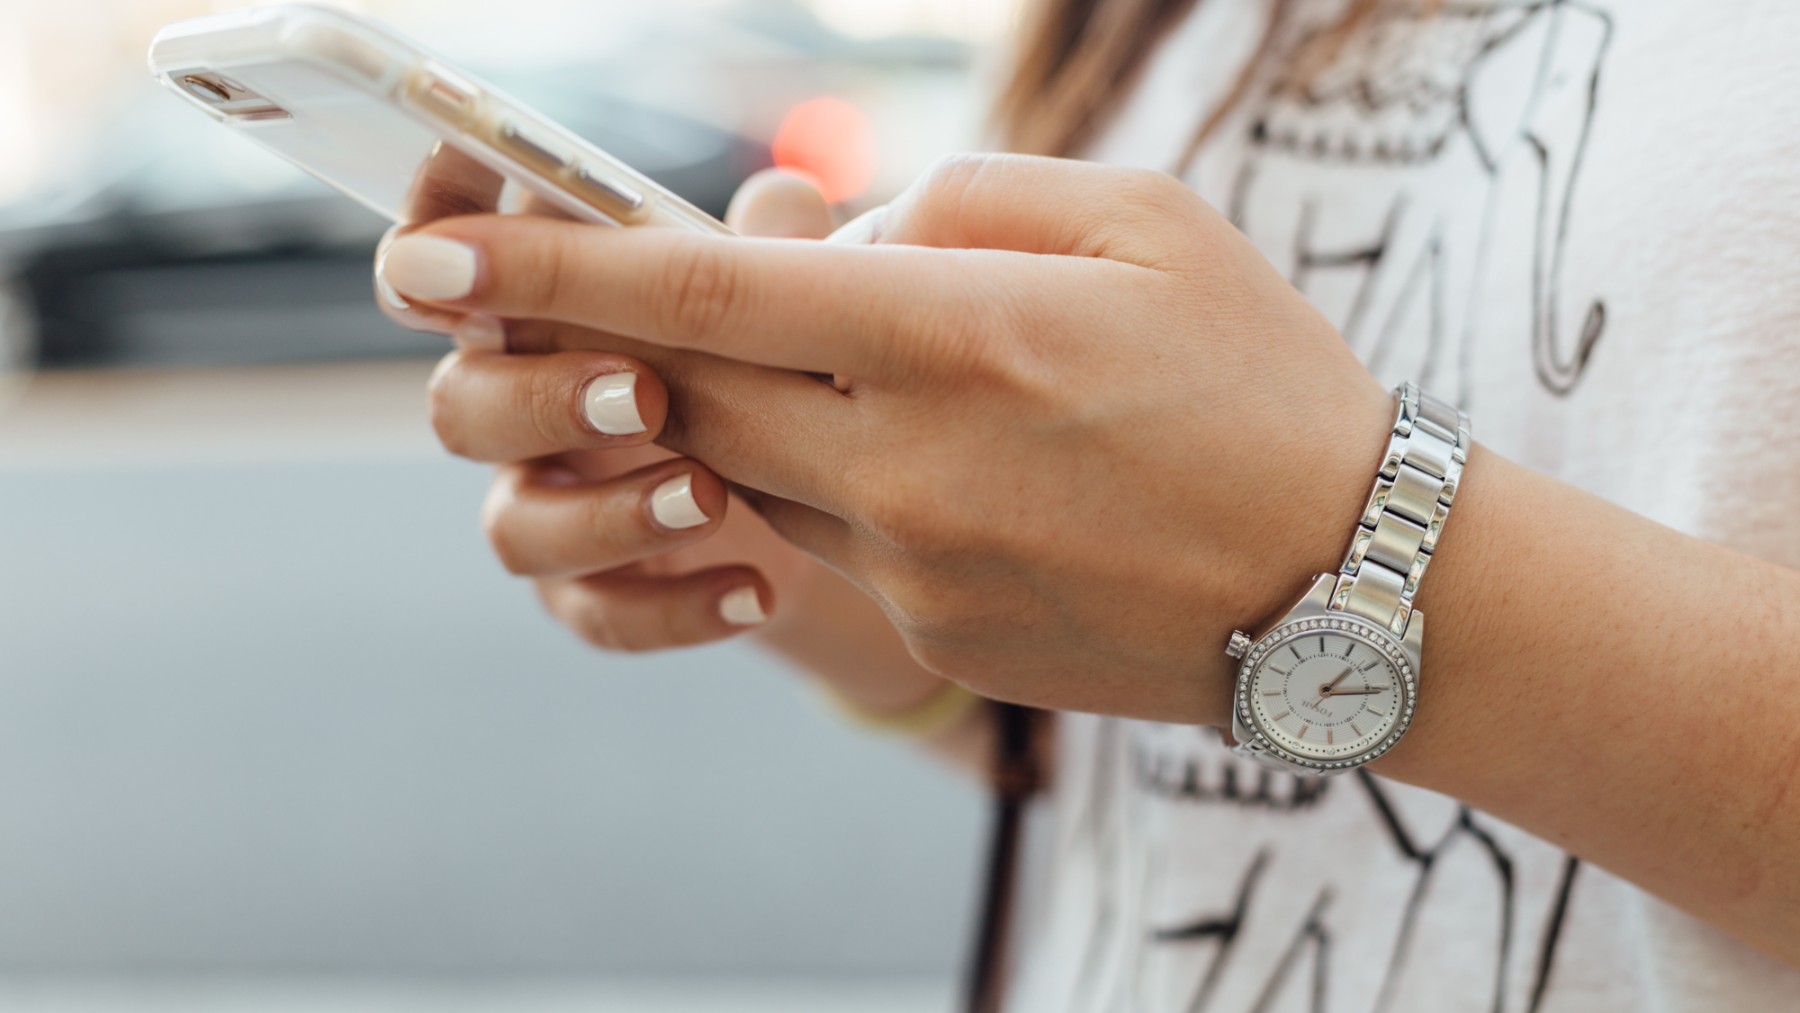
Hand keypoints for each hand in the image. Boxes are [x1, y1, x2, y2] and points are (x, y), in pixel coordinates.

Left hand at [376, 154, 1397, 723]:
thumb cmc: (1264, 379)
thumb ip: (962, 200)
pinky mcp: (934, 632)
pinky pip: (834, 539)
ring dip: (760, 406)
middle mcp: (911, 463)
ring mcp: (916, 566)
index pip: (705, 294)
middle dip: (628, 340)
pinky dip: (847, 480)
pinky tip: (962, 464)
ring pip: (754, 468)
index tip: (429, 259)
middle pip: (692, 391)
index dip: (551, 270)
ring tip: (881, 369)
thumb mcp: (1143, 222)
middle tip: (608, 299)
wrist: (1355, 589)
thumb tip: (832, 232)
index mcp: (960, 335)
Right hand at [378, 167, 841, 649]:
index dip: (431, 244)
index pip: (448, 266)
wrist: (827, 506)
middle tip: (646, 394)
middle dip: (542, 398)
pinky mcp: (590, 592)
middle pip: (460, 405)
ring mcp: (548, 505)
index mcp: (540, 309)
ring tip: (711, 498)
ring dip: (606, 515)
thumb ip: (771, 248)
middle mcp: (519, 405)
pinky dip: (674, 608)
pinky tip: (755, 591)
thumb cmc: (773, 362)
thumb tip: (785, 200)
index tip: (454, 241)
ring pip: (514, 527)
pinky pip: (597, 614)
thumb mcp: (784, 298)